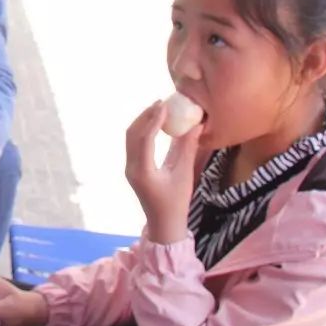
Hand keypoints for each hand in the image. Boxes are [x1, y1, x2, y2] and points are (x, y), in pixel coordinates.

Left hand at [125, 101, 201, 244]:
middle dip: (145, 116)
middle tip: (161, 102)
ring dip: (142, 121)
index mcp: (143, 172)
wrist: (164, 223)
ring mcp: (129, 168)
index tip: (164, 104)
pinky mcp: (132, 167)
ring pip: (130, 137)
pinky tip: (156, 123)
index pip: (145, 139)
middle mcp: (131, 168)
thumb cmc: (177, 202)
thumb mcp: (185, 174)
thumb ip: (188, 148)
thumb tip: (196, 124)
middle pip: (132, 134)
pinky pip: (133, 143)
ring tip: (158, 109)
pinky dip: (142, 130)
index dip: (154, 119)